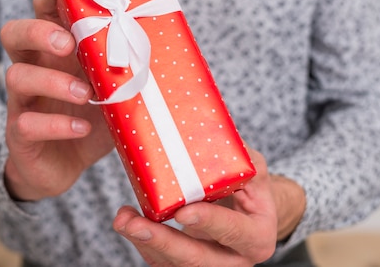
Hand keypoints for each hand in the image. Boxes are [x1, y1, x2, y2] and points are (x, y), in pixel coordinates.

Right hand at [1, 0, 113, 200]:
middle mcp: (34, 68)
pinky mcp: (20, 133)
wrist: (64, 166)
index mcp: (56, 50)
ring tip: (87, 95)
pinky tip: (81, 127)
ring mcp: (23, 101)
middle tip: (68, 44)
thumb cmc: (92, 119)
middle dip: (39, 31)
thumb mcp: (114, 90)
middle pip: (13, 33)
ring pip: (16, 76)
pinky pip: (26, 122)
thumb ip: (130, 68)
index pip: (42, 9)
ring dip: (54, 82)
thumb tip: (178, 47)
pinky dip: (57, 124)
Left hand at [113, 150, 305, 265]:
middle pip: (196, 259)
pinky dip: (142, 243)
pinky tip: (128, 222)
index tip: (182, 211)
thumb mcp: (254, 169)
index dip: (208, 222)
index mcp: (257, 237)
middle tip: (135, 223)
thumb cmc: (250, 187)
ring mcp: (210, 265)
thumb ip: (240, 156)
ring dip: (144, 242)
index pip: (233, 231)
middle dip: (162, 241)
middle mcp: (234, 259)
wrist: (250, 213)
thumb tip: (210, 126)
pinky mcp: (188, 264)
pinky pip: (162, 261)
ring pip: (173, 264)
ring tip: (123, 220)